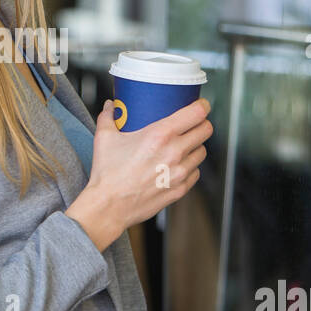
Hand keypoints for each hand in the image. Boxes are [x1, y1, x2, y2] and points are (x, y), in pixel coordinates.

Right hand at [66, 98, 212, 250]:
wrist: (109, 205)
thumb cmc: (107, 173)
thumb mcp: (105, 138)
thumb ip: (108, 117)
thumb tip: (111, 106)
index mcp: (160, 135)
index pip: (196, 113)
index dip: (202, 106)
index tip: (201, 105)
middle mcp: (174, 152)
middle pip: (205, 130)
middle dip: (202, 124)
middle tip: (194, 123)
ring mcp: (179, 172)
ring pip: (202, 152)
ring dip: (196, 146)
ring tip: (186, 145)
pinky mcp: (180, 189)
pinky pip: (195, 173)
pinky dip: (190, 167)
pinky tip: (179, 165)